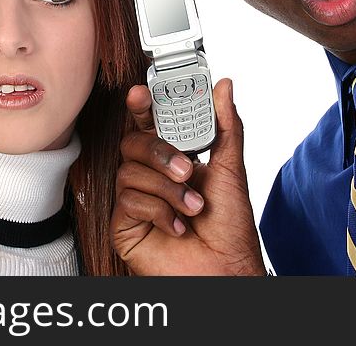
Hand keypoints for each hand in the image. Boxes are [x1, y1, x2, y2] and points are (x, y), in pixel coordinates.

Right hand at [111, 78, 266, 274]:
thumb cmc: (229, 227)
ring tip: (192, 208)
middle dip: (160, 152)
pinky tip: (177, 226)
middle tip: (187, 170)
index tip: (141, 94)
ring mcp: (136, 200)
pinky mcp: (125, 224)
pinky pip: (128, 201)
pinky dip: (158, 212)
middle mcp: (152, 176)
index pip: (149, 124)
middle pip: (132, 143)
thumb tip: (224, 86)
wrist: (226, 269)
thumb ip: (225, 125)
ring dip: (168, 190)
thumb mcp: (231, 168)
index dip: (142, 107)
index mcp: (173, 159)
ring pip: (129, 171)